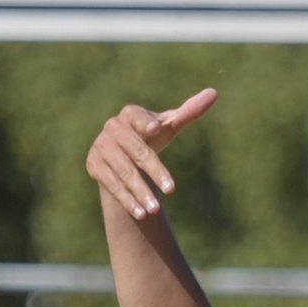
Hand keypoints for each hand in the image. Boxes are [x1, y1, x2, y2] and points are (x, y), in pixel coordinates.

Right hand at [87, 89, 217, 220]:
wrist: (120, 154)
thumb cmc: (150, 137)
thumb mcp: (169, 126)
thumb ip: (189, 111)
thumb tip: (213, 93)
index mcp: (130, 114)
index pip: (139, 118)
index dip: (145, 122)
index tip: (156, 129)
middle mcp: (112, 128)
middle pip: (137, 152)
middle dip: (155, 171)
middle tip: (171, 189)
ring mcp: (101, 147)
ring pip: (124, 172)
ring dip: (140, 191)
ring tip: (155, 209)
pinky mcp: (93, 165)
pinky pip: (111, 184)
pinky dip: (126, 199)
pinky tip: (140, 213)